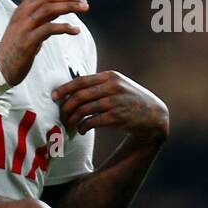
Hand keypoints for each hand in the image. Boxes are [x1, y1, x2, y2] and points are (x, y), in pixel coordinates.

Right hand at [0, 0, 86, 86]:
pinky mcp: (28, 41)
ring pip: (49, 9)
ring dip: (69, 7)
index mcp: (20, 10)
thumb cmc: (15, 50)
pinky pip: (49, 29)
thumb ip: (41, 18)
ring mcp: (24, 27)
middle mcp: (21, 15)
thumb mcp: (27, 29)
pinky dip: (65, 27)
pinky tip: (75, 31)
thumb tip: (59, 9)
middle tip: (84, 3)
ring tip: (84, 10)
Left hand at [53, 69, 168, 141]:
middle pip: (79, 96)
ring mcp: (116, 102)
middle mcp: (113, 87)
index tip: (54, 96)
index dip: (64, 89)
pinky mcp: (118, 117)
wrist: (154, 115)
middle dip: (66, 107)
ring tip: (70, 125)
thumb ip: (98, 85)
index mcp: (110, 76)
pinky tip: (81, 130)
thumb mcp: (118, 85)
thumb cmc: (130, 100)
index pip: (81, 80)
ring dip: (73, 120)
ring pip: (83, 110)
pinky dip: (82, 127)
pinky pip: (91, 122)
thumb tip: (70, 91)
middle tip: (61, 115)